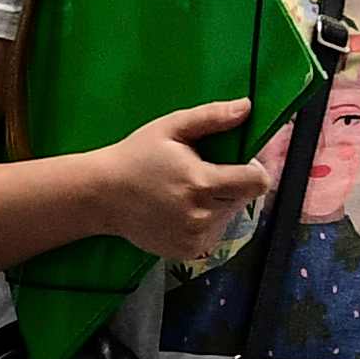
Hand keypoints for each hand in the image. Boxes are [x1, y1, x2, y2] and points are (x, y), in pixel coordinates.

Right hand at [76, 98, 280, 271]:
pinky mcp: (188, 251)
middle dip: (234, 184)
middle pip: (245, 199)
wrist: (101, 195)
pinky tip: (182, 210)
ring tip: (189, 192)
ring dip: (220, 204)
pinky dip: (206, 221)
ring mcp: (195, 238)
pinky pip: (214, 234)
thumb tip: (247, 106)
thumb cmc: (135, 156)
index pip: (258, 182)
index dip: (253, 168)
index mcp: (202, 183)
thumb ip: (211, 117)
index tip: (237, 162)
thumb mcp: (171, 127)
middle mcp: (202, 216)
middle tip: (205, 173)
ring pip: (230, 217)